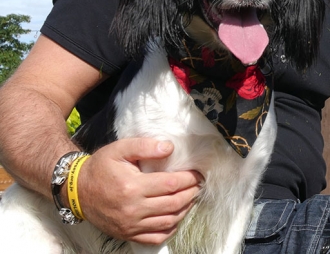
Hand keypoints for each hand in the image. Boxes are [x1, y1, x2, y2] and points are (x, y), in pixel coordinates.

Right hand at [77, 138, 201, 244]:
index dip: (188, 179)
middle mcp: (133, 209)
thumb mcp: (120, 148)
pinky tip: (177, 216)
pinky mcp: (127, 234)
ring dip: (184, 209)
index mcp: (133, 187)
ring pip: (167, 221)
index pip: (170, 185)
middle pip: (173, 204)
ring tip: (192, 197)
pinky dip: (170, 228)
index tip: (197, 173)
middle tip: (198, 184)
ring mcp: (130, 225)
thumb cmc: (101, 166)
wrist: (77, 189)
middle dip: (191, 193)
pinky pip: (155, 237)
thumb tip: (169, 147)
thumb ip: (145, 146)